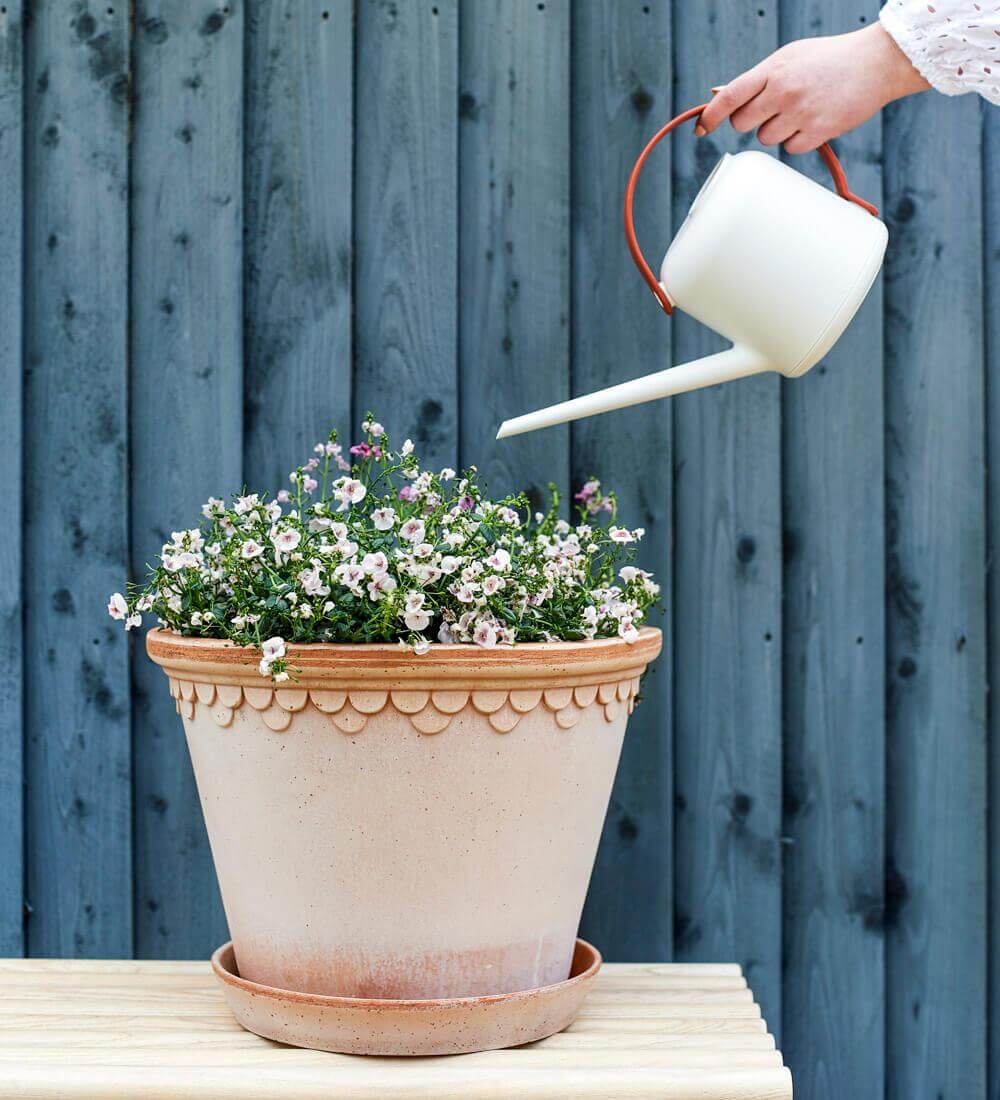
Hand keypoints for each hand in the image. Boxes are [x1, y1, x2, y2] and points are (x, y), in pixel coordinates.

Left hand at [696, 23, 928, 152]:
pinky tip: (814, 120)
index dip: (710, 116)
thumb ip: (756, 78)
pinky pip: (791, 149)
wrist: (875, 63)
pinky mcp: (819, 131)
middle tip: (770, 110)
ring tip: (800, 110)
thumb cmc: (828, 60)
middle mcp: (783, 91)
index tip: (700, 130)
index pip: (730, 96)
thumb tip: (718, 94)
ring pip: (766, 139)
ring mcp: (800, 112)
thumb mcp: (789, 57)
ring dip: (777, 131)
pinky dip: (799, 140)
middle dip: (750, 121)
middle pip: (742, 124)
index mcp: (773, 69)